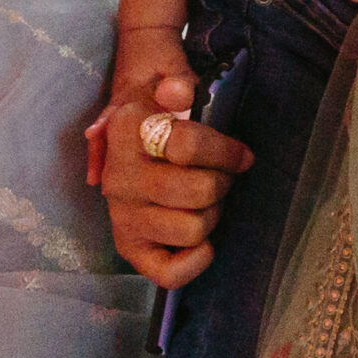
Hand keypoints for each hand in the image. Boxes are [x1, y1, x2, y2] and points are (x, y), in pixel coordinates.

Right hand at [100, 74, 250, 292]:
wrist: (134, 141)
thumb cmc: (161, 115)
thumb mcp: (167, 87)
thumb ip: (175, 84)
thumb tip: (179, 91)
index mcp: (125, 134)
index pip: (188, 146)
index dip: (225, 151)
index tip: (239, 153)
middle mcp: (118, 177)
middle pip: (200, 191)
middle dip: (222, 183)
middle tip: (220, 178)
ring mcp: (122, 215)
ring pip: (194, 228)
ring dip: (211, 216)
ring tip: (203, 202)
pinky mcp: (129, 246)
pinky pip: (167, 273)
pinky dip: (195, 261)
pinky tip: (203, 242)